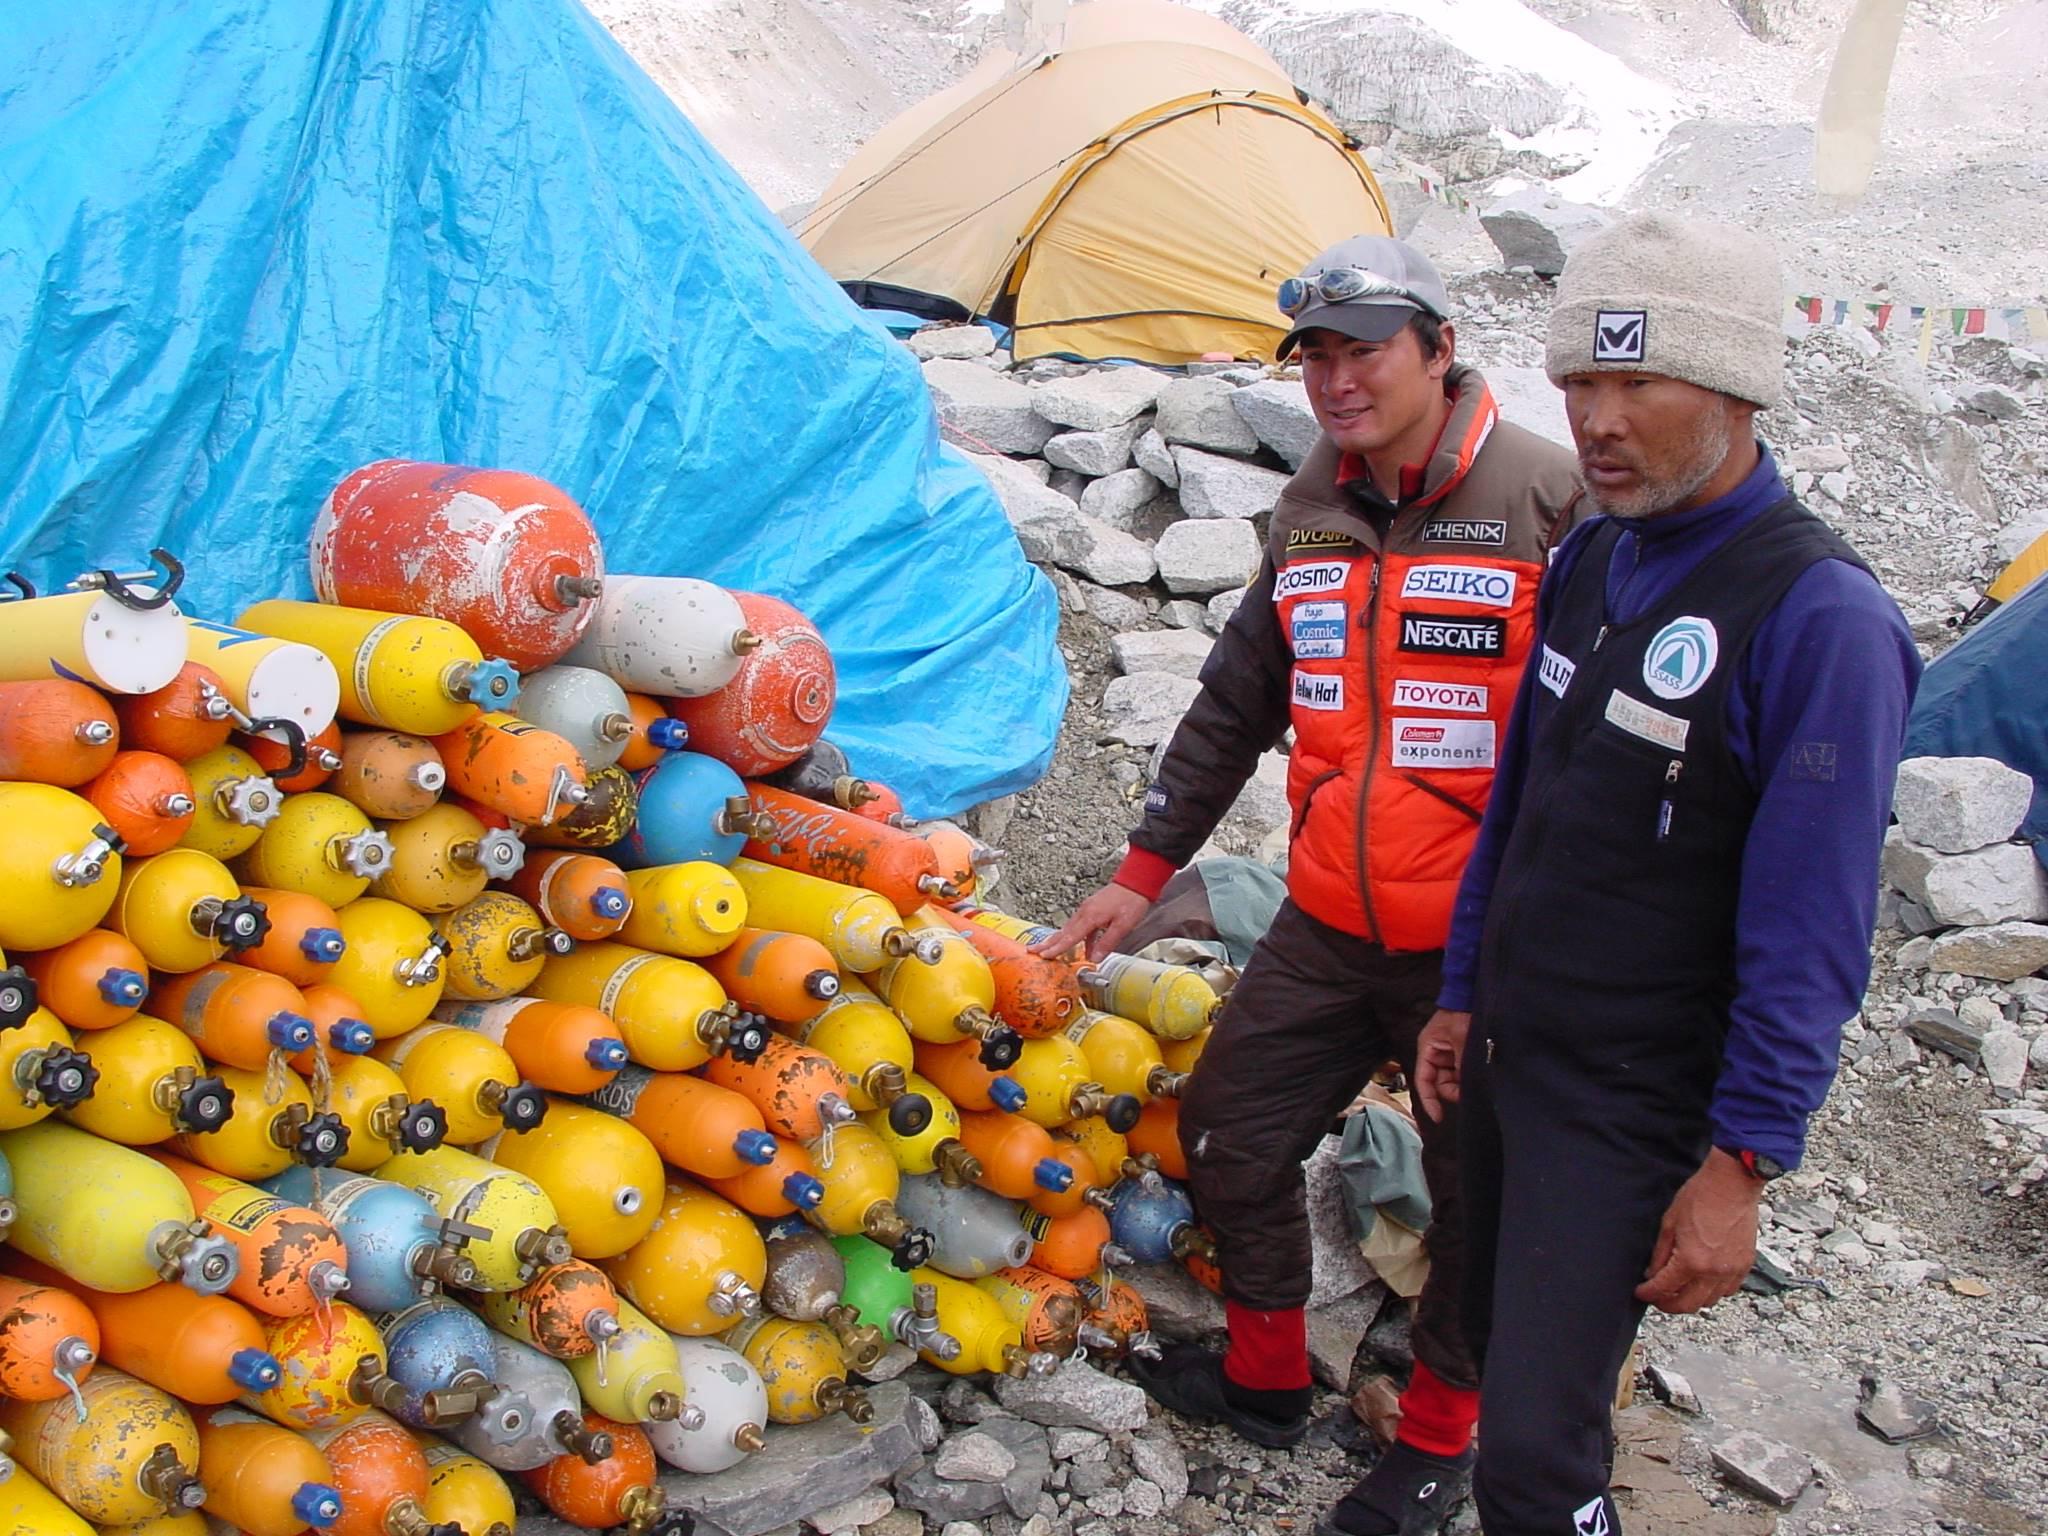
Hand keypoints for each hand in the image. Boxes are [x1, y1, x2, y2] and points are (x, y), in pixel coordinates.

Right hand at [1030, 882, 1151, 961]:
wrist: (1136, 881)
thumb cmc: (1131, 901)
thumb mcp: (1122, 926)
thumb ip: (1107, 943)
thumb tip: (1095, 959)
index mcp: (1090, 917)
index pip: (1070, 937)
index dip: (1057, 948)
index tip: (1044, 955)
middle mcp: (1085, 912)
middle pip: (1063, 931)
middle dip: (1047, 942)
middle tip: (1032, 950)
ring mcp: (1087, 909)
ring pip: (1069, 928)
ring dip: (1058, 939)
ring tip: (1047, 948)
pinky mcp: (1092, 908)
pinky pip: (1079, 925)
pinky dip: (1075, 935)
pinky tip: (1083, 946)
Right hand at [1412, 1009, 1470, 1121]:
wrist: (1470, 996)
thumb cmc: (1461, 1013)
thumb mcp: (1460, 1038)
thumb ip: (1461, 1063)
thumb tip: (1466, 1086)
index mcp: (1428, 1049)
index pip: (1424, 1081)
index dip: (1430, 1100)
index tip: (1439, 1117)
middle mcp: (1436, 1054)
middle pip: (1439, 1083)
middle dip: (1453, 1090)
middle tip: (1469, 1093)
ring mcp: (1448, 1054)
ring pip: (1452, 1079)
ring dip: (1462, 1083)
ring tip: (1476, 1079)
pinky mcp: (1460, 1053)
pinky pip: (1461, 1072)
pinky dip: (1468, 1076)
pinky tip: (1478, 1076)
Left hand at [1634, 1149, 1762, 1314]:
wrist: (1732, 1184)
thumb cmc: (1700, 1196)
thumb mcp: (1669, 1223)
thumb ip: (1660, 1254)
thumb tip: (1652, 1273)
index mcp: (1691, 1261)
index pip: (1664, 1288)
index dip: (1648, 1293)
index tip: (1641, 1292)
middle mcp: (1714, 1272)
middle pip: (1687, 1305)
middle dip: (1668, 1304)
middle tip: (1657, 1297)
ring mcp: (1732, 1271)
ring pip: (1709, 1302)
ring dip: (1692, 1300)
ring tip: (1678, 1289)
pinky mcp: (1745, 1265)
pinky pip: (1728, 1291)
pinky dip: (1713, 1292)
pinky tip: (1702, 1281)